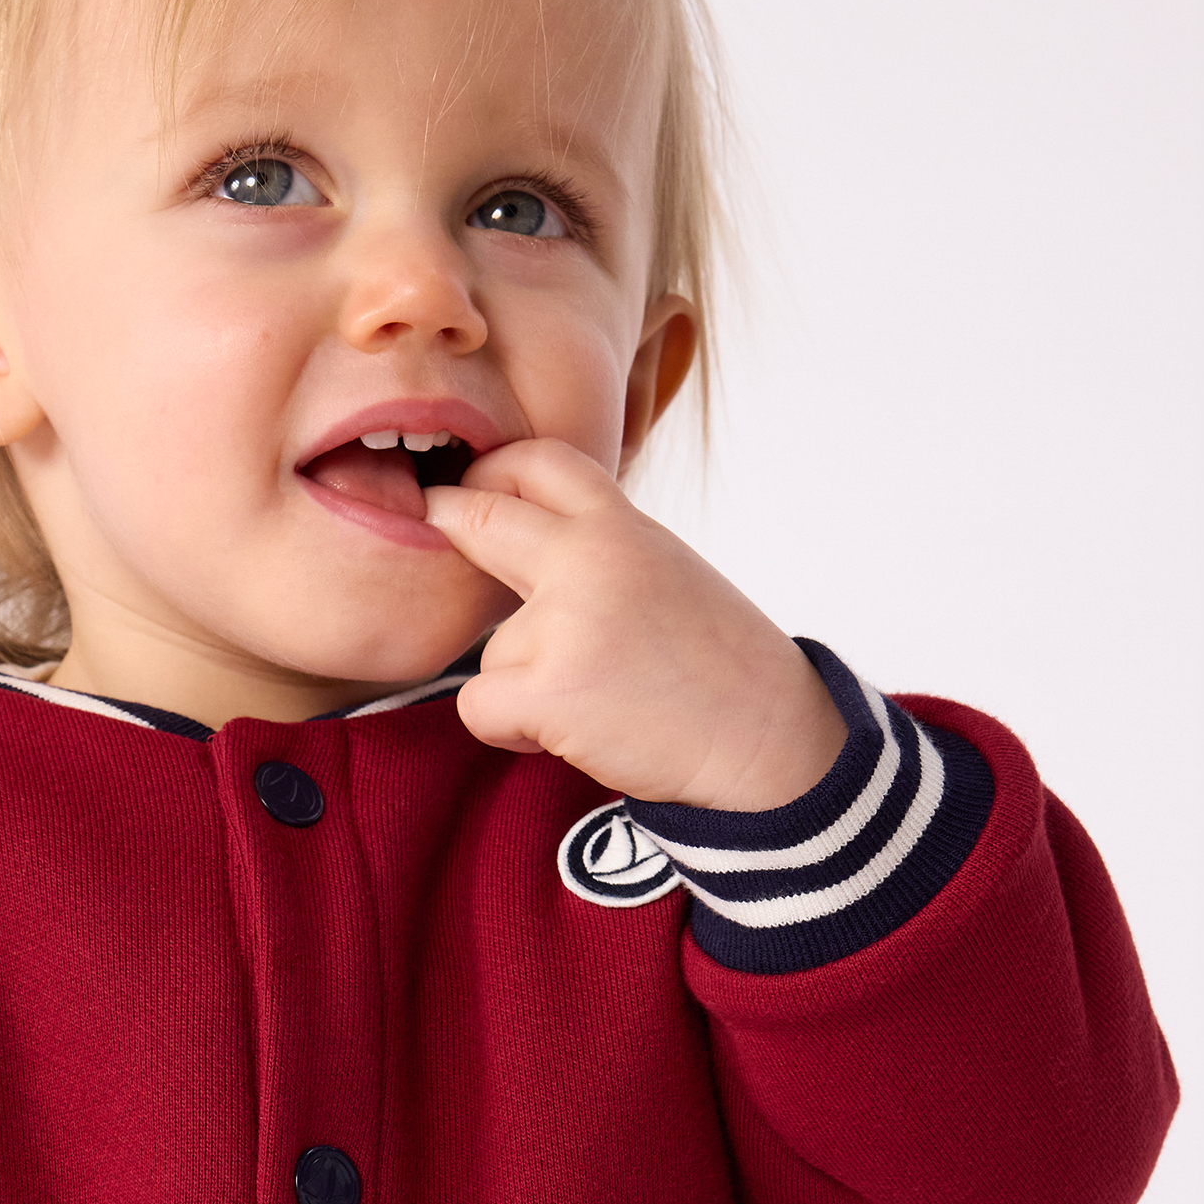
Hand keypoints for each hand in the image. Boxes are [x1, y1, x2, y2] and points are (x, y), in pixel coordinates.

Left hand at [421, 440, 845, 809]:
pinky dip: (511, 730)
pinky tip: (571, 731)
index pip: (541, 462)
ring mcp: (565, 622)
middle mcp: (590, 560)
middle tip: (434, 516)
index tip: (473, 483)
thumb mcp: (666, 574)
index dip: (493, 469)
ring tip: (597, 698)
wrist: (769, 741)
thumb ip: (600, 553)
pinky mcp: (548, 688)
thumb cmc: (720, 668)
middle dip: (448, 518)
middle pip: (481, 519)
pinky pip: (479, 705)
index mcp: (625, 528)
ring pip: (491, 648)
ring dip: (522, 683)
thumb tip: (520, 545)